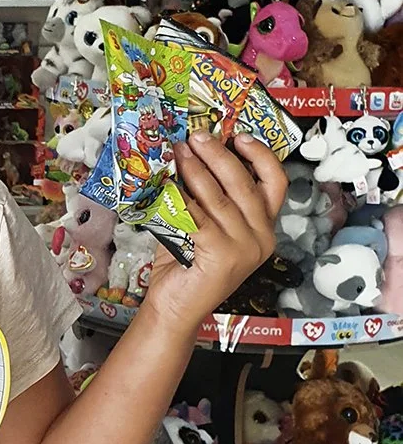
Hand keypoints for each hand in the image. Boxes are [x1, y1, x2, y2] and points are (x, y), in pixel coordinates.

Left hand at [144, 131, 286, 328]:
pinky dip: (182, 199)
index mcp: (263, 227)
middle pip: (245, 184)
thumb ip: (204, 197)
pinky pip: (199, 218)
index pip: (276, 183)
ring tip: (179, 153)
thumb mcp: (202, 225)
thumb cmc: (186, 264)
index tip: (239, 135)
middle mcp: (261, 237)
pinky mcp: (222, 257)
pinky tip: (169, 186)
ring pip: (220, 198)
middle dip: (219, 155)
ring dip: (196, 171)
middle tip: (196, 137)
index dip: (260, 155)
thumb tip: (188, 155)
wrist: (176, 308)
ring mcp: (244, 248)